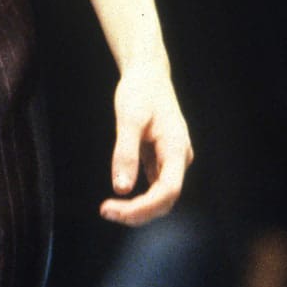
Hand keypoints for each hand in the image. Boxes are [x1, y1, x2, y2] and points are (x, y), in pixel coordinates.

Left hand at [100, 60, 192, 225]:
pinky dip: (138, 198)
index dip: (142, 207)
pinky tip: (118, 199)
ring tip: (109, 208)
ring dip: (138, 208)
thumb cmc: (139, 92)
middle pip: (165, 200)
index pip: (167, 192)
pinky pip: (154, 187)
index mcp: (176, 149)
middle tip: (105, 211)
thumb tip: (121, 188)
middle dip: (138, 212)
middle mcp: (180, 158)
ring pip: (161, 197)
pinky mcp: (163, 160)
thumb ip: (125, 153)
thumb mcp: (128, 119)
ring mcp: (173, 161)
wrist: (148, 74)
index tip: (112, 209)